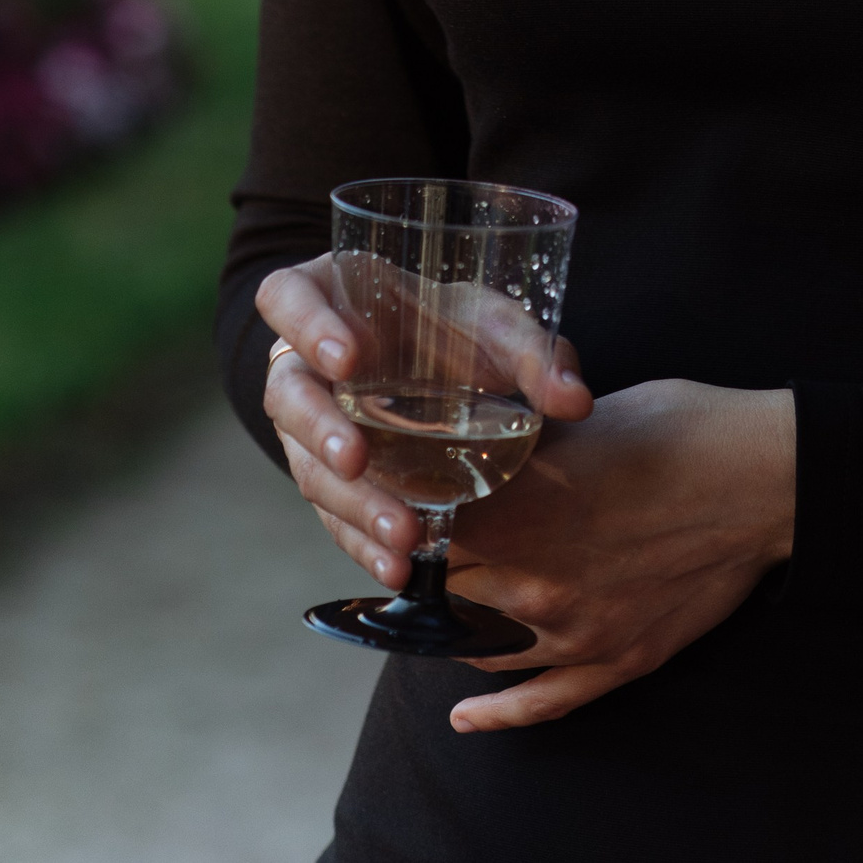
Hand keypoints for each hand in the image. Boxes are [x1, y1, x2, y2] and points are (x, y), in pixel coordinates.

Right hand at [256, 255, 594, 591]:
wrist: (451, 371)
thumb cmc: (459, 328)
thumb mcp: (498, 325)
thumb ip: (535, 354)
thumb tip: (575, 400)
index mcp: (329, 295)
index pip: (288, 298)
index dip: (307, 325)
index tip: (349, 357)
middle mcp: (304, 362)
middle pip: (286, 393)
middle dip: (319, 429)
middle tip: (359, 457)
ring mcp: (309, 426)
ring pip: (305, 465)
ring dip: (350, 502)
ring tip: (402, 532)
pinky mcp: (328, 481)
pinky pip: (333, 516)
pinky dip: (364, 542)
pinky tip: (398, 567)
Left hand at [443, 375, 795, 734]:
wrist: (763, 477)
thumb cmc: (680, 429)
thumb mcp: (584, 419)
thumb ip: (523, 448)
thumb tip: (481, 450)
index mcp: (521, 510)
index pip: (425, 534)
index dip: (407, 522)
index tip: (400, 514)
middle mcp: (537, 580)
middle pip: (445, 596)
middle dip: (427, 578)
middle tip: (415, 565)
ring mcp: (577, 630)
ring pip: (482, 651)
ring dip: (454, 637)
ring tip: (438, 620)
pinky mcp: (618, 660)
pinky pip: (543, 703)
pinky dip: (496, 716)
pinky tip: (464, 716)